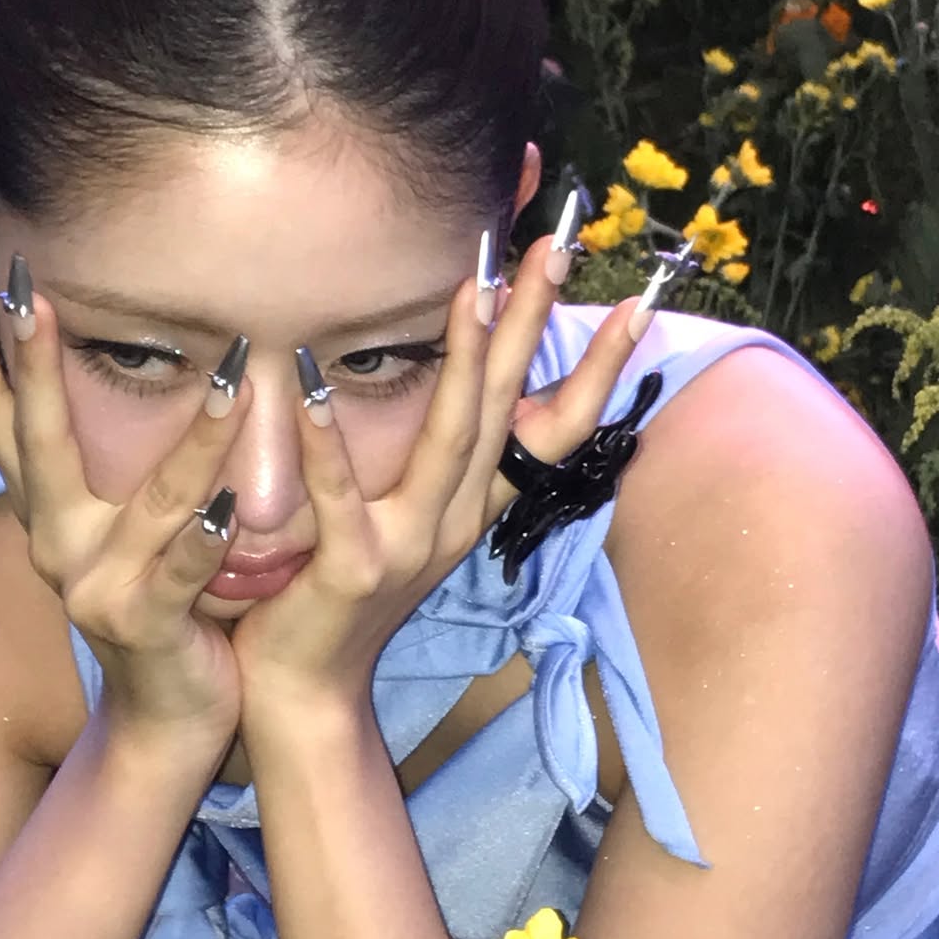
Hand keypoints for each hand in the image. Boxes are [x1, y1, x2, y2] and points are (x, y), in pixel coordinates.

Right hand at [0, 258, 247, 772]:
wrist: (170, 712)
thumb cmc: (160, 603)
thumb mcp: (125, 531)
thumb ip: (117, 469)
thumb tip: (127, 379)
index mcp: (51, 512)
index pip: (0, 417)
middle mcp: (58, 542)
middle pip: (38, 441)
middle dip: (27, 363)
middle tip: (22, 289)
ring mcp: (96, 586)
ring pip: (148, 498)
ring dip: (192, 438)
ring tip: (230, 373)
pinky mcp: (145, 622)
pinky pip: (181, 570)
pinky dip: (203, 537)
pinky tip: (230, 506)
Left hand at [230, 232, 648, 702]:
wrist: (308, 690)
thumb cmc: (344, 596)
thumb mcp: (405, 526)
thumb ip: (433, 469)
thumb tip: (453, 394)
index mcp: (471, 506)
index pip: (548, 428)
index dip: (591, 369)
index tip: (629, 305)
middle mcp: (457, 520)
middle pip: (507, 409)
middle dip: (531, 325)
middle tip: (555, 248)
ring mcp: (412, 545)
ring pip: (452, 440)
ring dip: (466, 362)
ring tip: (475, 289)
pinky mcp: (356, 569)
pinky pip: (342, 497)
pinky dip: (328, 443)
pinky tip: (309, 386)